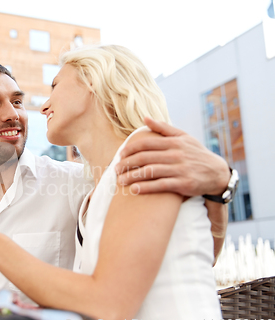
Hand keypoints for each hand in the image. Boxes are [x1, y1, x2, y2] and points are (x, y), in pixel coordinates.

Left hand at [115, 117, 229, 196]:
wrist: (217, 173)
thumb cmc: (195, 153)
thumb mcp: (183, 137)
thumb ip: (163, 128)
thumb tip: (145, 118)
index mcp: (173, 142)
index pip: (145, 143)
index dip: (130, 149)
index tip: (120, 154)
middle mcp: (175, 155)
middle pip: (144, 158)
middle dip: (126, 163)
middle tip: (116, 169)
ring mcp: (179, 169)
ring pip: (150, 172)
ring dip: (132, 176)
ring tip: (120, 181)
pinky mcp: (182, 184)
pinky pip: (160, 185)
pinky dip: (145, 188)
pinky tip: (134, 189)